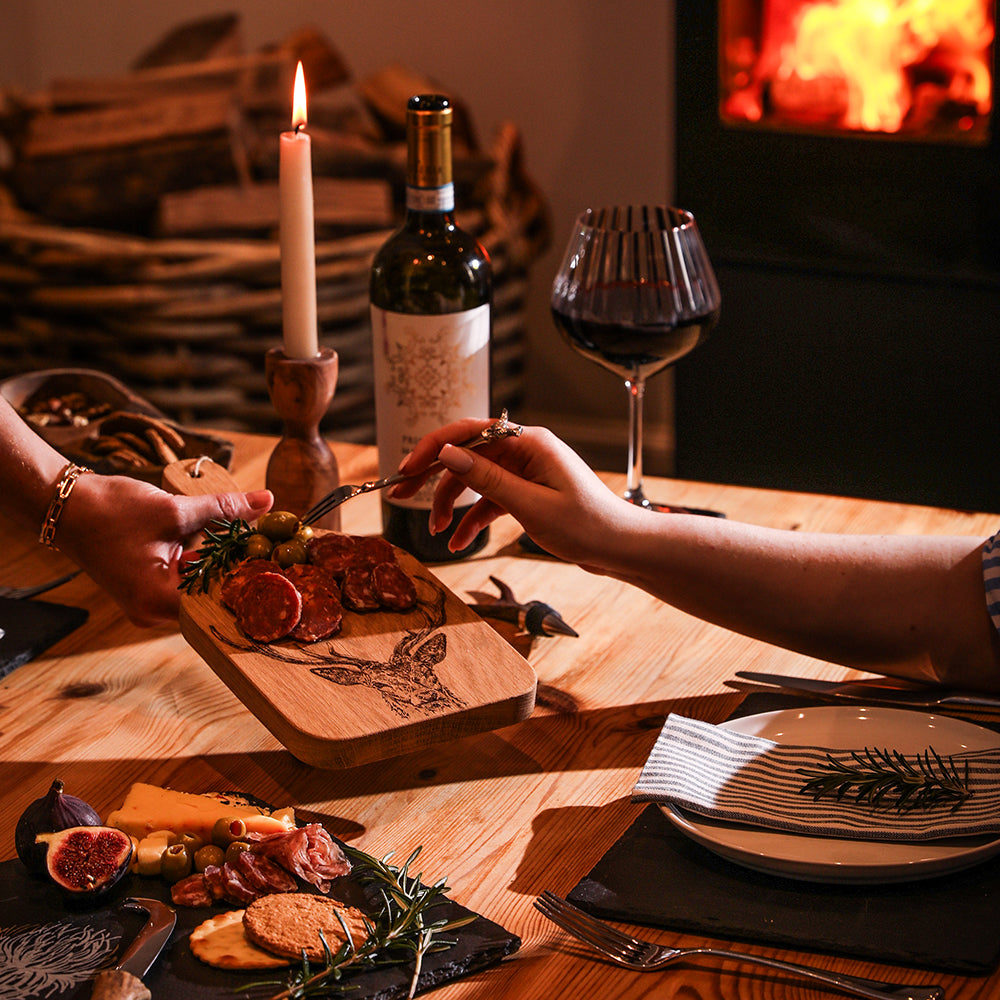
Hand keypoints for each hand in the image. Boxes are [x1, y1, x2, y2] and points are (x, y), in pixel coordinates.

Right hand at [58, 474, 271, 626]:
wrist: (64, 506)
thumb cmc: (111, 510)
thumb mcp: (174, 509)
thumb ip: (224, 509)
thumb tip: (266, 501)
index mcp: (159, 601)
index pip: (219, 601)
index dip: (250, 582)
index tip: (279, 564)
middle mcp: (154, 612)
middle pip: (212, 598)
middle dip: (239, 572)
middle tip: (274, 552)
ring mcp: (149, 604)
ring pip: (200, 588)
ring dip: (222, 566)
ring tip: (253, 545)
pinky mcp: (148, 590)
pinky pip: (186, 581)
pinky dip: (203, 564)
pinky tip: (223, 544)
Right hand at [393, 419, 636, 568]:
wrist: (622, 548)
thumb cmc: (587, 525)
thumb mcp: (530, 505)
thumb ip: (486, 479)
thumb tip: (447, 453)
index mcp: (528, 443)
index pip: (467, 432)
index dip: (431, 448)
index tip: (404, 469)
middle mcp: (524, 451)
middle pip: (465, 455)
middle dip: (431, 476)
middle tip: (399, 494)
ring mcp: (525, 472)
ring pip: (473, 480)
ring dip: (450, 504)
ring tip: (436, 532)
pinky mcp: (527, 493)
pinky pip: (489, 500)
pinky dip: (472, 519)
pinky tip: (458, 542)